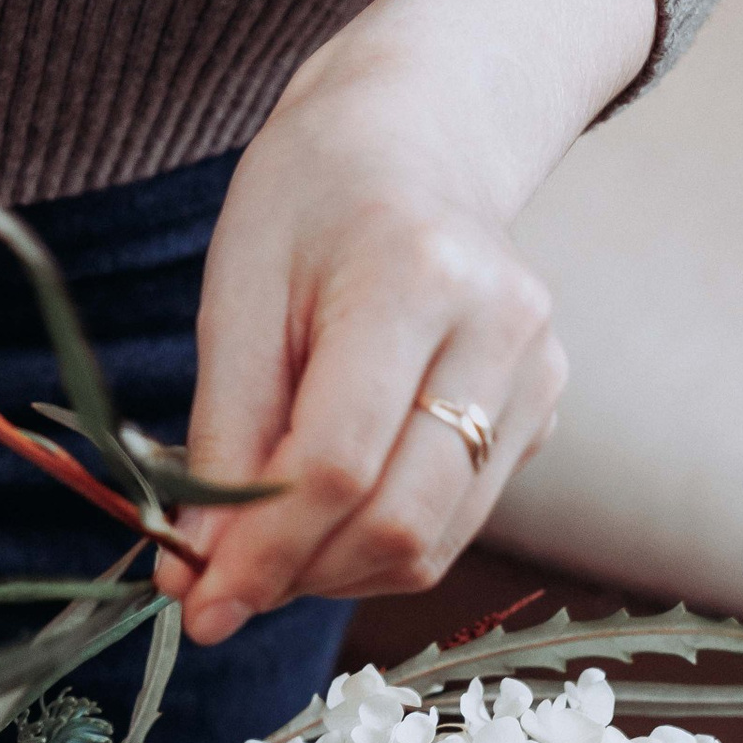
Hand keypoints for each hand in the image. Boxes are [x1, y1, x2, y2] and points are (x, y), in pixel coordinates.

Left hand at [155, 0, 656, 641]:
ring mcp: (540, 375)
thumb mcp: (236, 293)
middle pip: (399, 519)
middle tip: (220, 584)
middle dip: (297, 575)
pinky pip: (455, 521)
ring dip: (335, 572)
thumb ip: (220, 437)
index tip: (195, 602)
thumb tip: (197, 575)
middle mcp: (503, 329)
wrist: (415, 140)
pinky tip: (326, 509)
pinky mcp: (546, 410)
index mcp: (418, 276)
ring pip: (433, 541)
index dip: (262, 552)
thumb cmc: (309, 202)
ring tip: (265, 545)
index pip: (338, 463)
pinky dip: (377, 544)